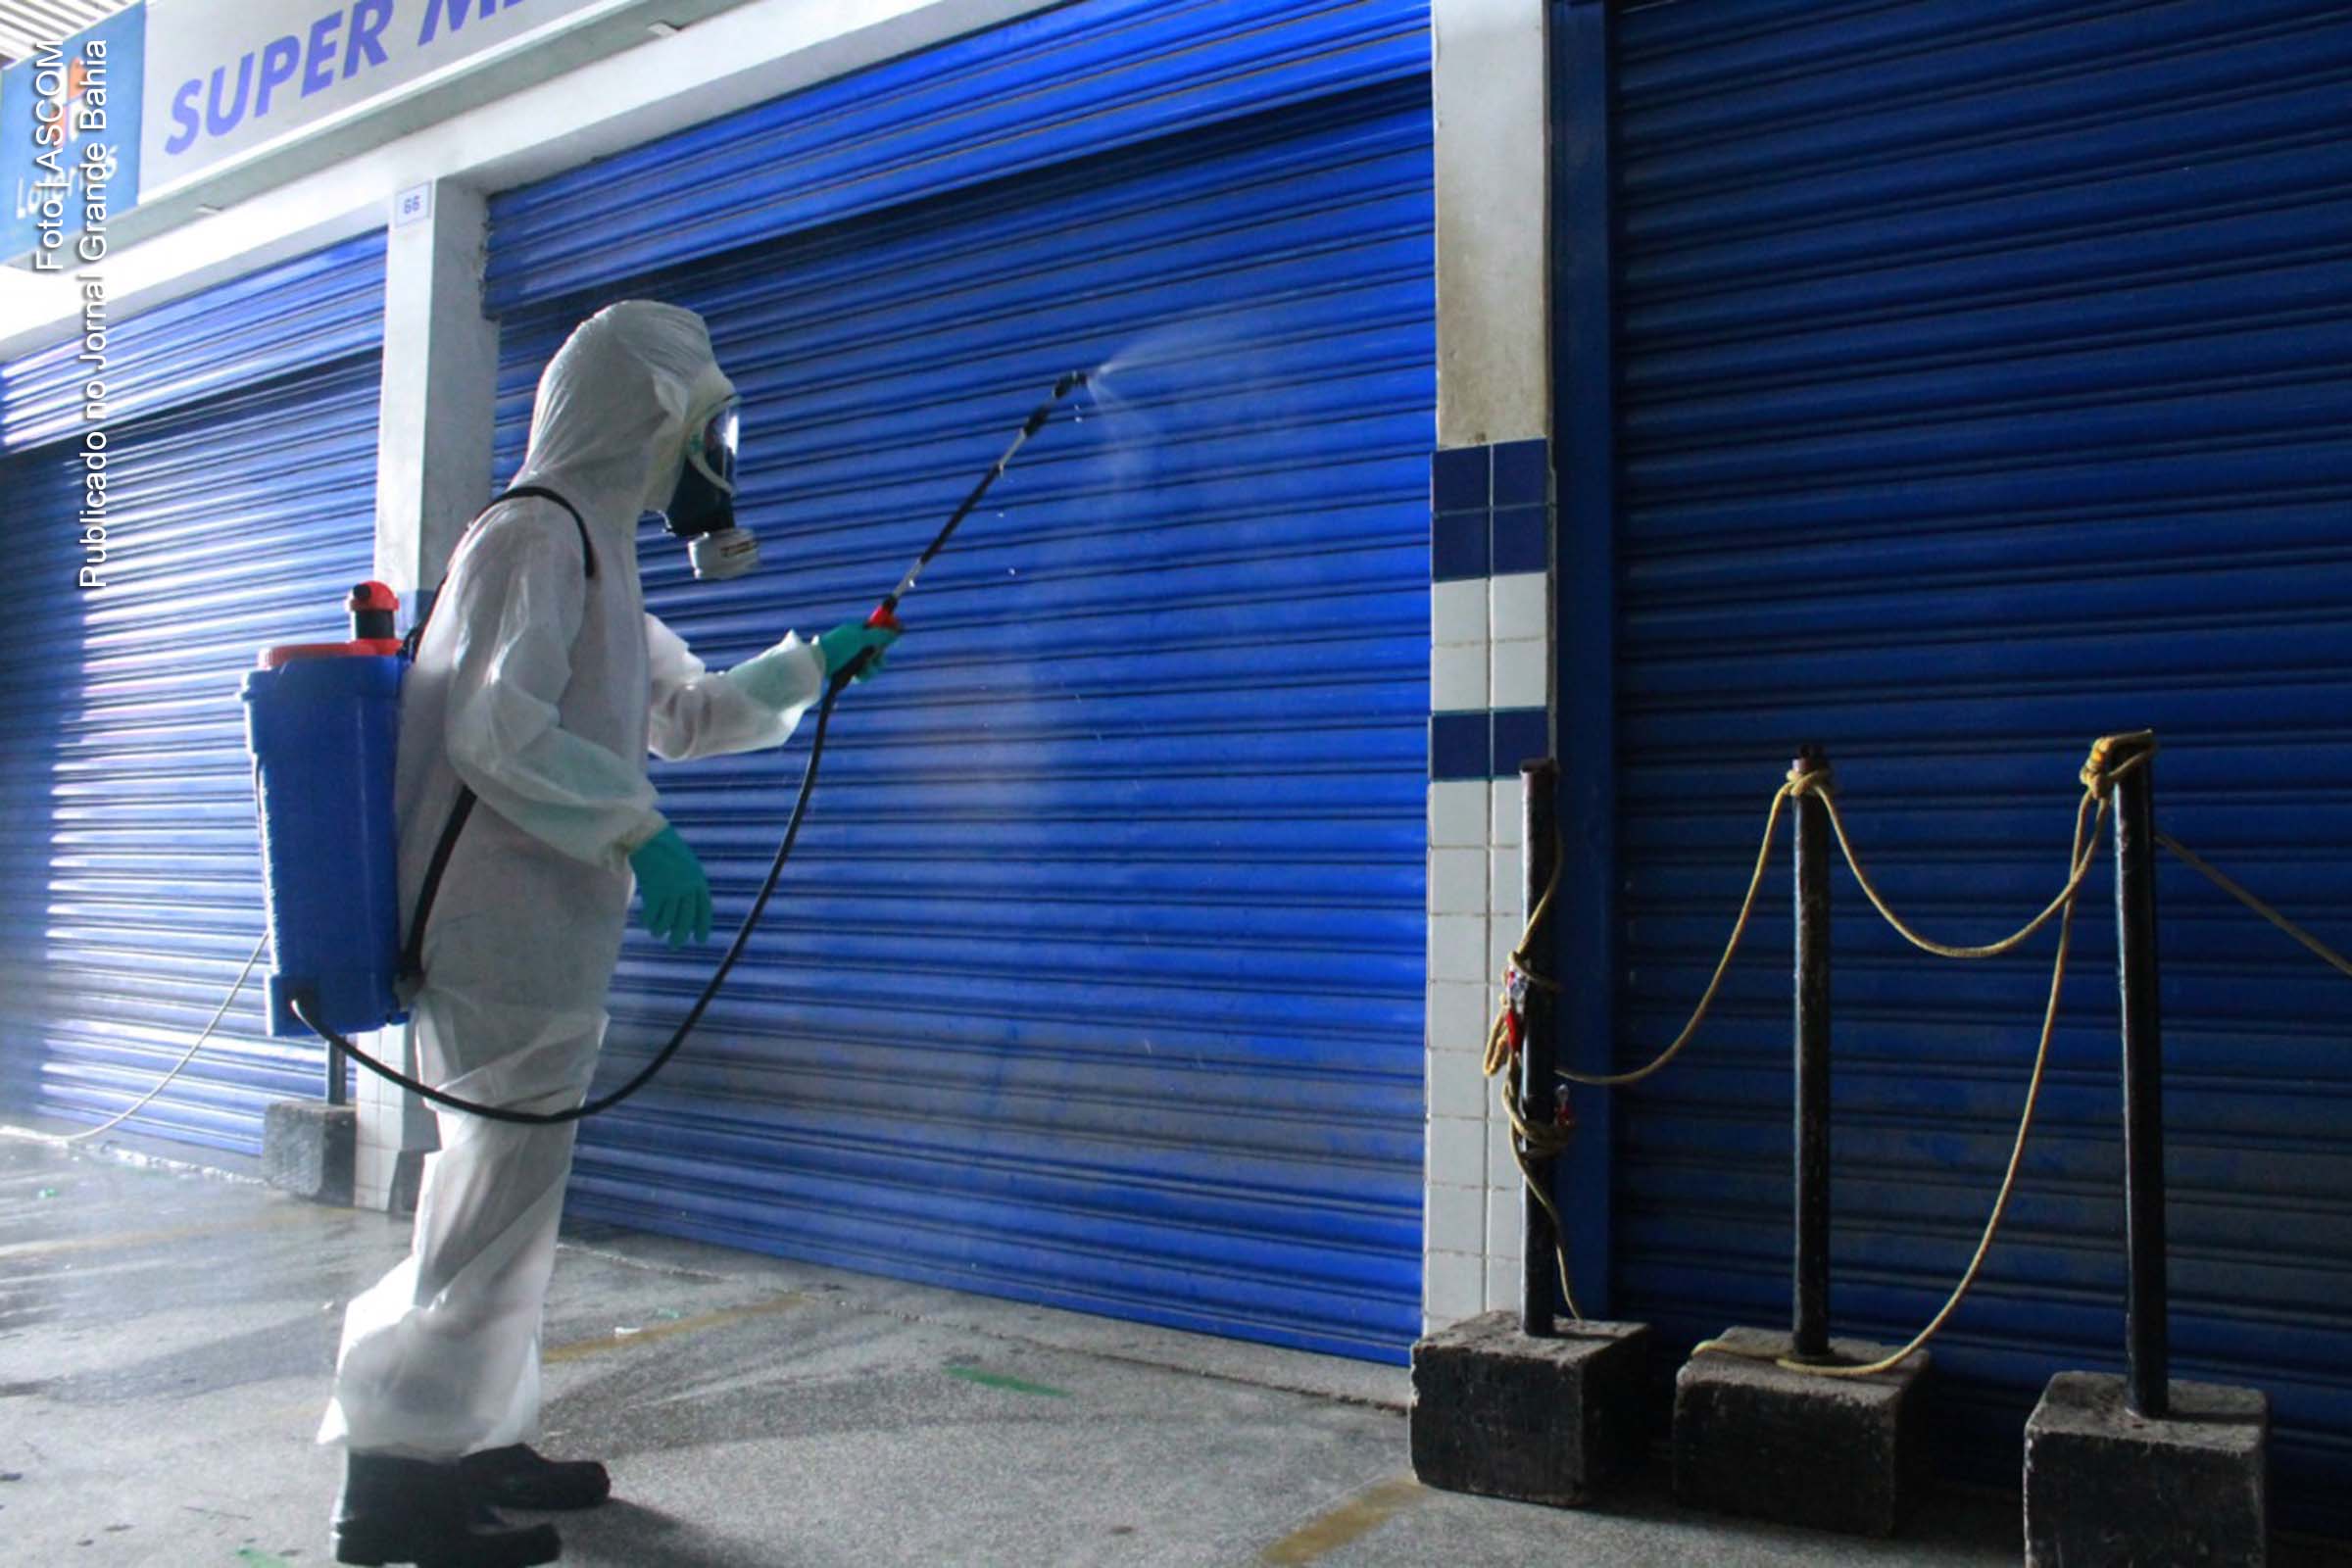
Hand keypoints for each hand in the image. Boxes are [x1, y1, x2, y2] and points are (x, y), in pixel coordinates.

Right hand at [626, 825, 711, 946]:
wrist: (650, 836)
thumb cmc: (667, 848)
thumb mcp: (687, 865)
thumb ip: (690, 883)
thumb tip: (688, 903)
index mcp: (698, 880)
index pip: (704, 909)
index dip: (702, 926)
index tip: (701, 940)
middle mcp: (688, 887)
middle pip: (686, 918)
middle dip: (680, 934)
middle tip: (675, 945)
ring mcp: (672, 889)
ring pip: (668, 919)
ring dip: (661, 929)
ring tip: (656, 934)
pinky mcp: (655, 890)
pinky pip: (653, 913)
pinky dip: (649, 920)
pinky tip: (646, 923)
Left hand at [816, 620, 899, 681]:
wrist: (818, 664)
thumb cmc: (838, 646)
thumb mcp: (860, 638)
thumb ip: (879, 635)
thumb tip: (896, 630)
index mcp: (856, 630)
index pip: (877, 627)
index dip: (887, 629)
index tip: (899, 630)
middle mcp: (856, 643)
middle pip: (879, 647)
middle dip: (879, 654)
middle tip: (875, 656)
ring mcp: (853, 657)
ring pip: (874, 663)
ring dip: (872, 667)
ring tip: (863, 669)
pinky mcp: (850, 671)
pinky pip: (865, 673)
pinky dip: (863, 675)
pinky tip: (856, 675)